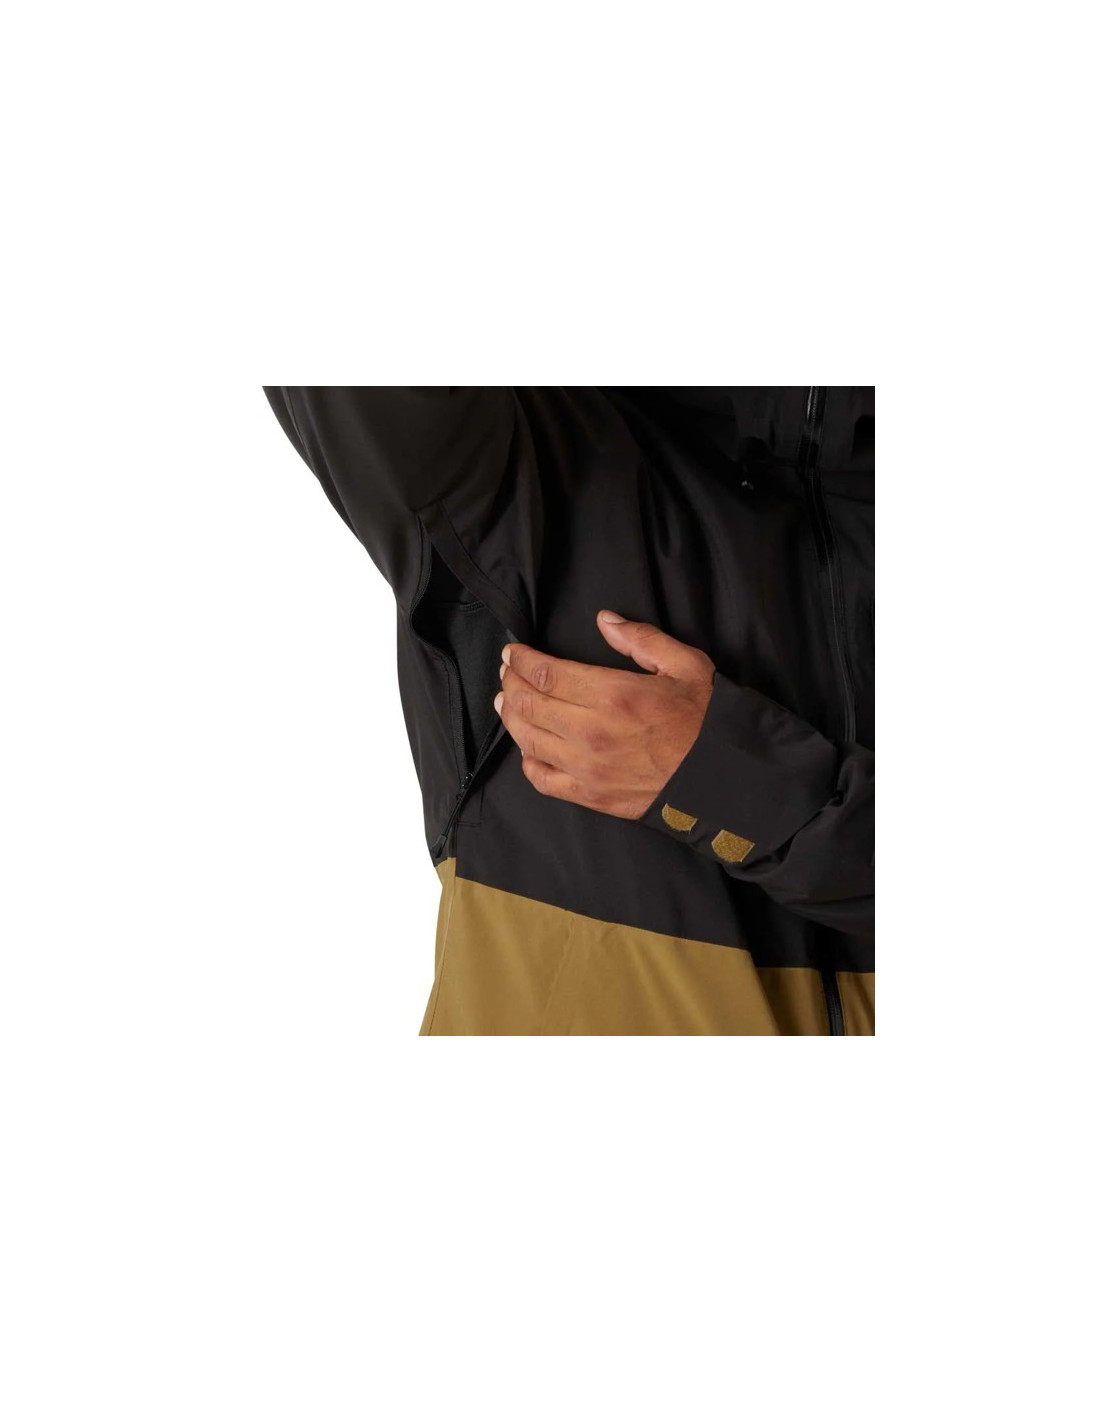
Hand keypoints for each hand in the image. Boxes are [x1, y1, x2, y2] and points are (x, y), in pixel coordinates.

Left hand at [493, 610, 715, 819]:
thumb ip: (641, 639)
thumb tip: (605, 620)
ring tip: (507, 701)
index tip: (513, 652)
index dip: (522, 660)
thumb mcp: (685, 665)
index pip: (546, 673)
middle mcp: (591, 732)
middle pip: (529, 704)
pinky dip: (528, 761)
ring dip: (511, 716)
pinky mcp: (590, 795)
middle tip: (507, 672)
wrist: (726, 778)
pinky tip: (529, 747)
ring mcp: (587, 768)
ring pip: (529, 738)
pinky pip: (542, 779)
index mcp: (613, 695)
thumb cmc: (707, 721)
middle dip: (512, 683)